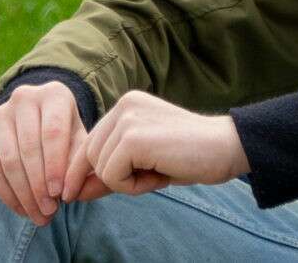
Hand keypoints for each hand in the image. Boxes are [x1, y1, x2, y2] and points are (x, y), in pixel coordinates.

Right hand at [0, 81, 106, 225]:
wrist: (37, 120)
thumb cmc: (65, 133)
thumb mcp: (78, 139)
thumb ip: (79, 161)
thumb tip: (71, 192)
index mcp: (54, 94)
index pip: (52, 132)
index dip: (55, 166)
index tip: (60, 195)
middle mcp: (24, 97)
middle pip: (29, 148)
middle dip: (39, 186)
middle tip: (50, 212)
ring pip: (9, 161)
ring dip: (24, 194)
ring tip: (38, 215)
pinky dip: (5, 193)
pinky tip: (21, 208)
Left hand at [62, 90, 250, 200]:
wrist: (226, 148)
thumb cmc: (188, 157)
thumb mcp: (143, 163)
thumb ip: (109, 172)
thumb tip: (72, 193)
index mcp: (126, 104)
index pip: (90, 143)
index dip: (84, 172)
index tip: (78, 193)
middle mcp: (123, 104)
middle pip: (90, 156)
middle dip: (111, 178)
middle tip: (150, 177)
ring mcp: (127, 118)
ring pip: (99, 167)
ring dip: (124, 183)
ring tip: (157, 173)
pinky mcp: (133, 137)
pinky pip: (111, 176)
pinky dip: (131, 186)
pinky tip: (158, 175)